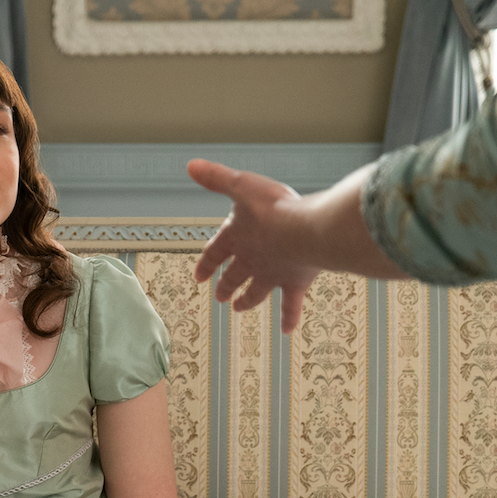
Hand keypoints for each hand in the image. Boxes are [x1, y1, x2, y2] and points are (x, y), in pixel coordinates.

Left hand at [187, 159, 323, 331]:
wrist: (305, 230)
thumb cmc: (276, 207)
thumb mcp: (242, 185)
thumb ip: (216, 177)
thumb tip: (191, 165)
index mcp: (237, 238)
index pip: (215, 253)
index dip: (206, 264)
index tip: (198, 278)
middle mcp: (252, 260)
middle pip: (234, 277)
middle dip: (226, 286)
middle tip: (220, 298)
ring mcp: (273, 274)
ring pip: (256, 292)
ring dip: (247, 301)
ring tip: (240, 308)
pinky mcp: (295, 282)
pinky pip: (291, 304)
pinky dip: (289, 317)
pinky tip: (287, 332)